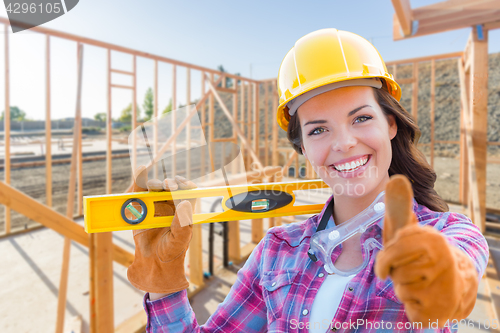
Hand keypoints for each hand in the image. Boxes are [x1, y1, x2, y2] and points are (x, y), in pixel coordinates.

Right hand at [126, 166, 197, 295]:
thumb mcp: (178, 242)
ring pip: (153, 189)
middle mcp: (170, 208)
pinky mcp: (139, 212)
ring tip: (151, 185)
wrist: (152, 269)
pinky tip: (137, 184)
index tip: (181, 184)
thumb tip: (185, 202)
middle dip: (168, 183)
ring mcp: (154, 209)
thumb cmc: (171, 255)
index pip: (188, 192)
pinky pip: (137, 196)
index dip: (185, 185)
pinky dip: (135, 188)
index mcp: (184, 212)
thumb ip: (182, 224)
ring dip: (152, 182)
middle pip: (170, 187)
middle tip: (165, 185)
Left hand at [374, 175, 477, 325]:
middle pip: (396, 271)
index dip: (387, 258)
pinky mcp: (442, 310)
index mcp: (433, 240)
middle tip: (407, 270)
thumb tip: (396, 179)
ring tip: (418, 283)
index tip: (388, 260)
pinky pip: (409, 308)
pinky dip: (411, 305)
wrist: (455, 285)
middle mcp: (444, 261)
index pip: (394, 251)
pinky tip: (424, 299)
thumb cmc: (421, 255)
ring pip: (401, 289)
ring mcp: (445, 287)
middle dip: (395, 272)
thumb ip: (399, 208)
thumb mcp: (409, 231)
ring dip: (403, 288)